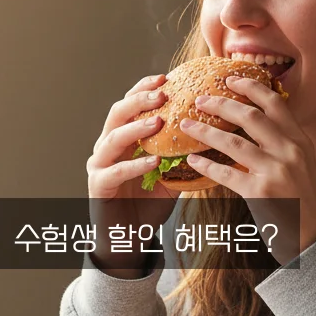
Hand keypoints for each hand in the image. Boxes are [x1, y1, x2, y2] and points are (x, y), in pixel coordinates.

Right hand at [86, 73, 179, 275]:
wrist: (128, 238)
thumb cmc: (149, 204)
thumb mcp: (172, 175)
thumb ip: (184, 155)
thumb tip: (217, 138)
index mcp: (122, 139)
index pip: (130, 105)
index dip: (144, 89)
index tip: (165, 77)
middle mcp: (107, 147)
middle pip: (118, 114)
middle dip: (139, 100)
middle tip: (162, 93)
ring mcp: (99, 166)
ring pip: (112, 138)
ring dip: (136, 127)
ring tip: (159, 121)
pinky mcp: (99, 186)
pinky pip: (116, 171)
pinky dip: (135, 164)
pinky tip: (154, 160)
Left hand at [179, 75, 315, 264]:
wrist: (313, 237)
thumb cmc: (302, 200)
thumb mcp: (302, 164)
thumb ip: (282, 142)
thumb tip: (254, 121)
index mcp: (299, 140)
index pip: (274, 103)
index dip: (250, 87)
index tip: (230, 79)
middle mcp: (289, 151)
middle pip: (250, 116)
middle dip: (221, 104)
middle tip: (200, 100)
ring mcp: (276, 171)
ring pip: (233, 142)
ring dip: (205, 132)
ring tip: (186, 126)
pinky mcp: (261, 192)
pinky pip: (226, 173)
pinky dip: (207, 166)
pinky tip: (192, 161)